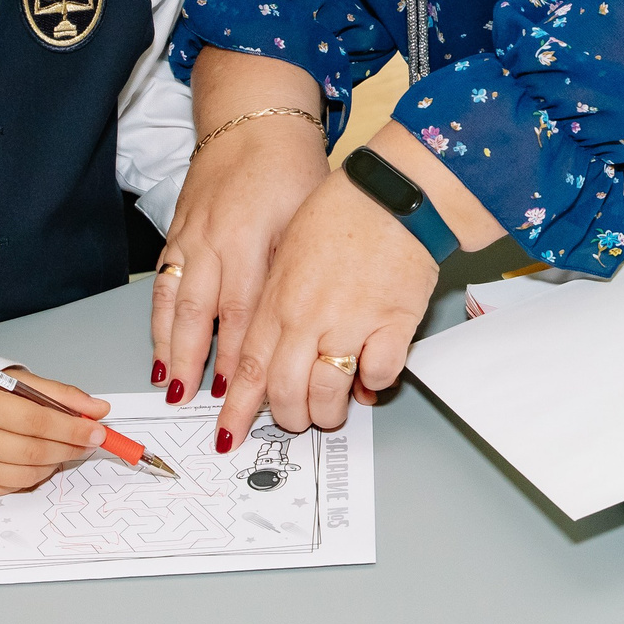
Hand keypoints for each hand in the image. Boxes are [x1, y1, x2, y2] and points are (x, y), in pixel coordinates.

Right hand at [0, 369, 107, 494]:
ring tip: (66, 450)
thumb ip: (57, 394)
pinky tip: (40, 461)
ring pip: (25, 474)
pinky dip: (33, 476)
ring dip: (55, 464)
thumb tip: (98, 409)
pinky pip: (10, 487)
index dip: (72, 428)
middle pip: (34, 451)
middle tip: (90, 441)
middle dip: (70, 447)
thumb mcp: (13, 382)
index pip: (36, 421)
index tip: (98, 430)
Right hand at [152, 113, 331, 407]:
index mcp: (248, 238)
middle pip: (200, 313)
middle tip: (193, 402)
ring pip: (174, 302)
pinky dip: (159, 319)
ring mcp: (189, 238)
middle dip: (194, 362)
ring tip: (169, 385)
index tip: (236, 389)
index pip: (241, 309)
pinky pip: (163, 284)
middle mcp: (212, 241)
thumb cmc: (289, 167)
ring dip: (169, 347)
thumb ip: (296, 269)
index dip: (236, 353)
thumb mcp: (306, 214)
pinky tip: (159, 345)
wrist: (253, 122)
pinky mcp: (177, 233)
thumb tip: (307, 323)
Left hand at [214, 166, 438, 450]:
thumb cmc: (342, 212)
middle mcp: (309, 316)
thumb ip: (280, 302)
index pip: (249, 367)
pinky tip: (373, 376)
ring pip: (328, 393)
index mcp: (279, 299)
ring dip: (330, 412)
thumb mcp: (290, 254)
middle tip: (296, 421)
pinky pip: (379, 375)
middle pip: (286, 391)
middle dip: (289, 418)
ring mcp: (350, 321)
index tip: (229, 432)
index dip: (239, 408)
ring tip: (335, 411)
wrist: (392, 191)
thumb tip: (283, 346)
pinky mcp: (393, 322)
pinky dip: (375, 384)